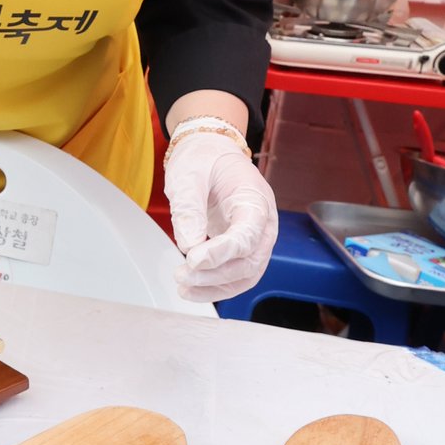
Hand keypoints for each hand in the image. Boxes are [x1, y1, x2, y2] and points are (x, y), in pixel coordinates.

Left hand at [164, 126, 277, 302]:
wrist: (212, 154)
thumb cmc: (204, 160)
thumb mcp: (188, 174)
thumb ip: (189, 209)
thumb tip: (189, 246)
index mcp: (255, 199)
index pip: (248, 234)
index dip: (223, 251)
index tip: (193, 259)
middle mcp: (263, 223)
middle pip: (250, 261)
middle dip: (215, 274)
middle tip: (181, 274)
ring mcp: (256, 239)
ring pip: (246, 275)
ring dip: (215, 286)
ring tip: (183, 287)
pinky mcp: (243, 250)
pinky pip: (236, 276)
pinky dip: (215, 287)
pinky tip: (190, 290)